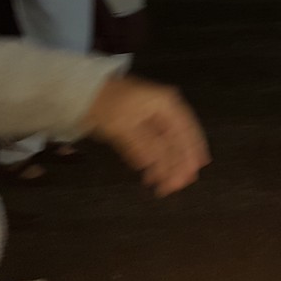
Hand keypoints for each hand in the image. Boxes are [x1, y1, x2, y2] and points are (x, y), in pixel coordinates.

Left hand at [84, 76, 210, 196]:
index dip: (193, 150)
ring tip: (164, 187)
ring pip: (167, 145)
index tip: (196, 170)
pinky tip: (151, 177)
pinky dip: (154, 162)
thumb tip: (158, 167)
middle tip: (178, 186)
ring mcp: (154, 118)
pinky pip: (154, 146)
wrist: (84, 93)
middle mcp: (165, 110)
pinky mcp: (143, 126)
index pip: (186, 130)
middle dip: (179, 163)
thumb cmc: (107, 105)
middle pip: (178, 139)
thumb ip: (144, 147)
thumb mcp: (124, 126)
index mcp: (166, 104)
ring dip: (167, 166)